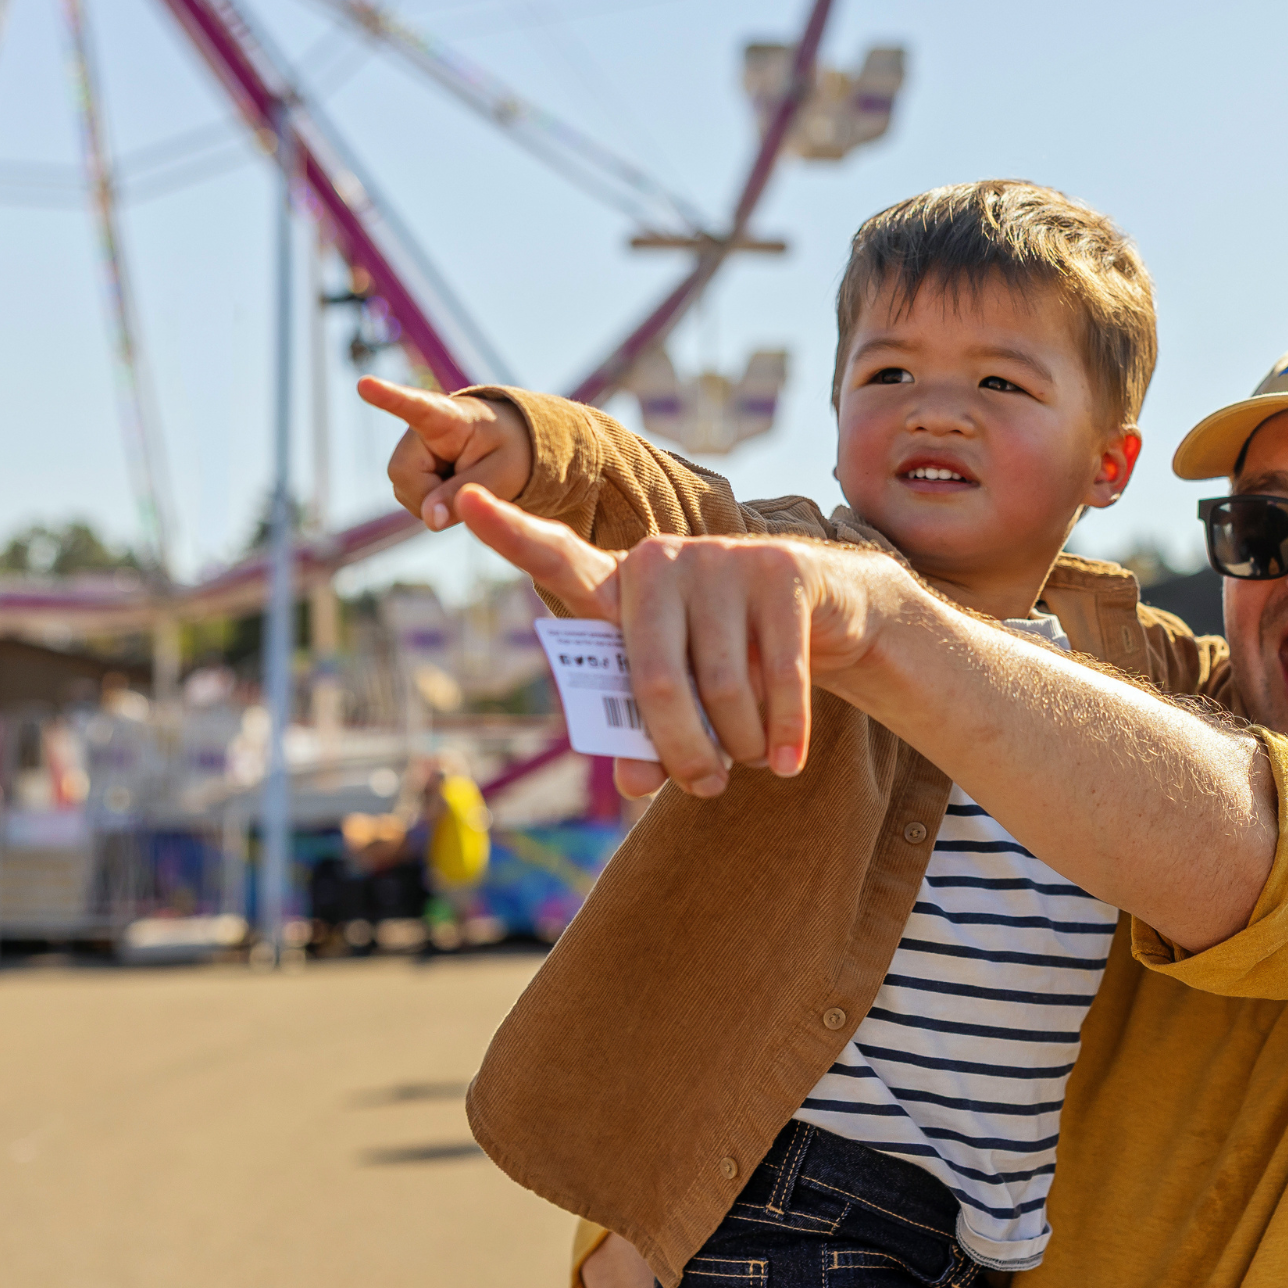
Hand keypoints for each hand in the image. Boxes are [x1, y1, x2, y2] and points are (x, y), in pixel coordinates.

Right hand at [366, 376, 531, 529]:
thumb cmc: (505, 450)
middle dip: (437, 494)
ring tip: (463, 478)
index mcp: (447, 416)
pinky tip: (451, 486)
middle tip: (471, 480)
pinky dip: (434, 505)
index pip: (415, 407)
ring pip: (407, 494)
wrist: (502, 445)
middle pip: (405, 475)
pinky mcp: (404, 471)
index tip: (365, 385)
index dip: (388, 397)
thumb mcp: (503, 474)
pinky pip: (413, 502)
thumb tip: (429, 520)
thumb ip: (465, 494)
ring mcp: (407, 451)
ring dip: (437, 500)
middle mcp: (417, 431)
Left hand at [454, 488, 914, 798]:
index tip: (463, 500)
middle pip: (651, 684)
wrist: (824, 618)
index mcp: (619, 586)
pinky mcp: (780, 572)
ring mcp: (721, 559)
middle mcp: (661, 561)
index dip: (509, 531)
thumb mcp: (681, 705)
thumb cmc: (729, 665)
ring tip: (749, 759)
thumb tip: (634, 780)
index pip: (556, 557)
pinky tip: (786, 763)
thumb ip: (645, 741)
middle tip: (704, 786)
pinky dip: (782, 734)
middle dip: (683, 753)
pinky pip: (777, 680)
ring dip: (739, 747)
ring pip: (720, 691)